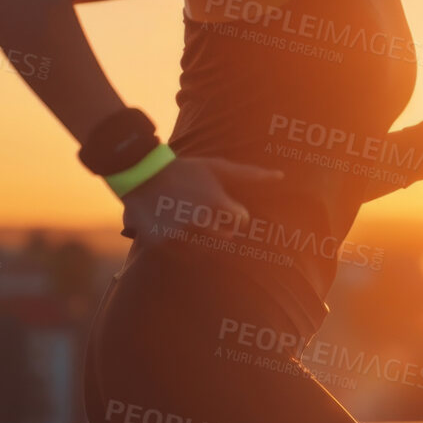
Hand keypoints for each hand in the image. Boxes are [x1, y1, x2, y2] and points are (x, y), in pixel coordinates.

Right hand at [120, 155, 283, 242]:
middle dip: (219, 225)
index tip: (223, 205)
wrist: (141, 174)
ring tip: (188, 216)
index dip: (234, 213)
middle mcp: (200, 221)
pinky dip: (184, 244)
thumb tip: (281, 176)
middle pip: (225, 236)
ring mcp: (181, 235)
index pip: (240, 221)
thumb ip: (250, 174)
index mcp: (216, 202)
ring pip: (206, 247)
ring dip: (201, 236)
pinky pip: (185, 254)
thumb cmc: (185, 169)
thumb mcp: (217, 167)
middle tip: (202, 209)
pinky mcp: (163, 245)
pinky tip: (177, 226)